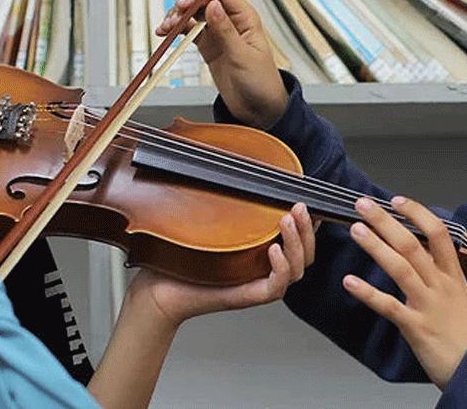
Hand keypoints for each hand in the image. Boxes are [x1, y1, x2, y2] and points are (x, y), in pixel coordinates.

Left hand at [125, 202, 315, 327]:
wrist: (159, 290)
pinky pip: (276, 287)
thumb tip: (227, 168)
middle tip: (299, 206)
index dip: (308, 223)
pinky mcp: (248, 298)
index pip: (297, 239)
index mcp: (260, 252)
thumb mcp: (206, 220)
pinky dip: (281, 268)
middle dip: (307, 228)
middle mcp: (264, 269)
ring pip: (296, 269)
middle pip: (305, 253)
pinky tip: (274, 250)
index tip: (307, 201)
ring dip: (297, 244)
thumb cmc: (178, 257)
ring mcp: (257, 284)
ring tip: (286, 222)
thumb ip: (224, 202)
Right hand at [156, 0, 287, 128]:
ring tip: (165, 27)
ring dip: (177, 17)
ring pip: (193, 14)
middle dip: (185, 4)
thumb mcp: (243, 57)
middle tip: (173, 17)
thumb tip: (213, 6)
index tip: (185, 4)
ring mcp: (218, 32)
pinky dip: (176, 30)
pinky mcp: (208, 45)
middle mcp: (231, 21)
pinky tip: (166, 33)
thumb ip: (226, 31)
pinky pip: (189, 31)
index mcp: (245, 17)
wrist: (258, 107)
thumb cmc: (261, 82)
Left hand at [342, 196, 466, 389]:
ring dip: (376, 246)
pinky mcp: (416, 326)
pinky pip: (389, 305)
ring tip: (356, 230)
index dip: (417, 214)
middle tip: (363, 206)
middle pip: (412, 244)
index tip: (397, 201)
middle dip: (386, 222)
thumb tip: (424, 254)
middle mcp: (440, 285)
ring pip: (400, 268)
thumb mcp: (461, 297)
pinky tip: (350, 281)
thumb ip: (442, 275)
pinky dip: (368, 293)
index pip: (437, 234)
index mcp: (452, 275)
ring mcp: (428, 304)